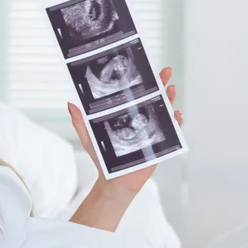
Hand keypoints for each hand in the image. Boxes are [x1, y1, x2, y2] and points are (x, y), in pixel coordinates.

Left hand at [68, 66, 183, 197]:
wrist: (114, 180)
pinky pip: (172, 131)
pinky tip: (176, 116)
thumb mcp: (89, 136)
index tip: (145, 66)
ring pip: (164, 111)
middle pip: (153, 97)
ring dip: (169, 99)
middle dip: (161, 83)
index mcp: (125, 113)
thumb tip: (70, 103)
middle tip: (166, 71)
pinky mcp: (158, 143)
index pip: (135, 93)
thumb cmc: (102, 158)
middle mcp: (140, 118)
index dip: (141, 80)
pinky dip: (176, 123)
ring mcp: (151, 130)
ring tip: (170, 89)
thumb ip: (80, 121)